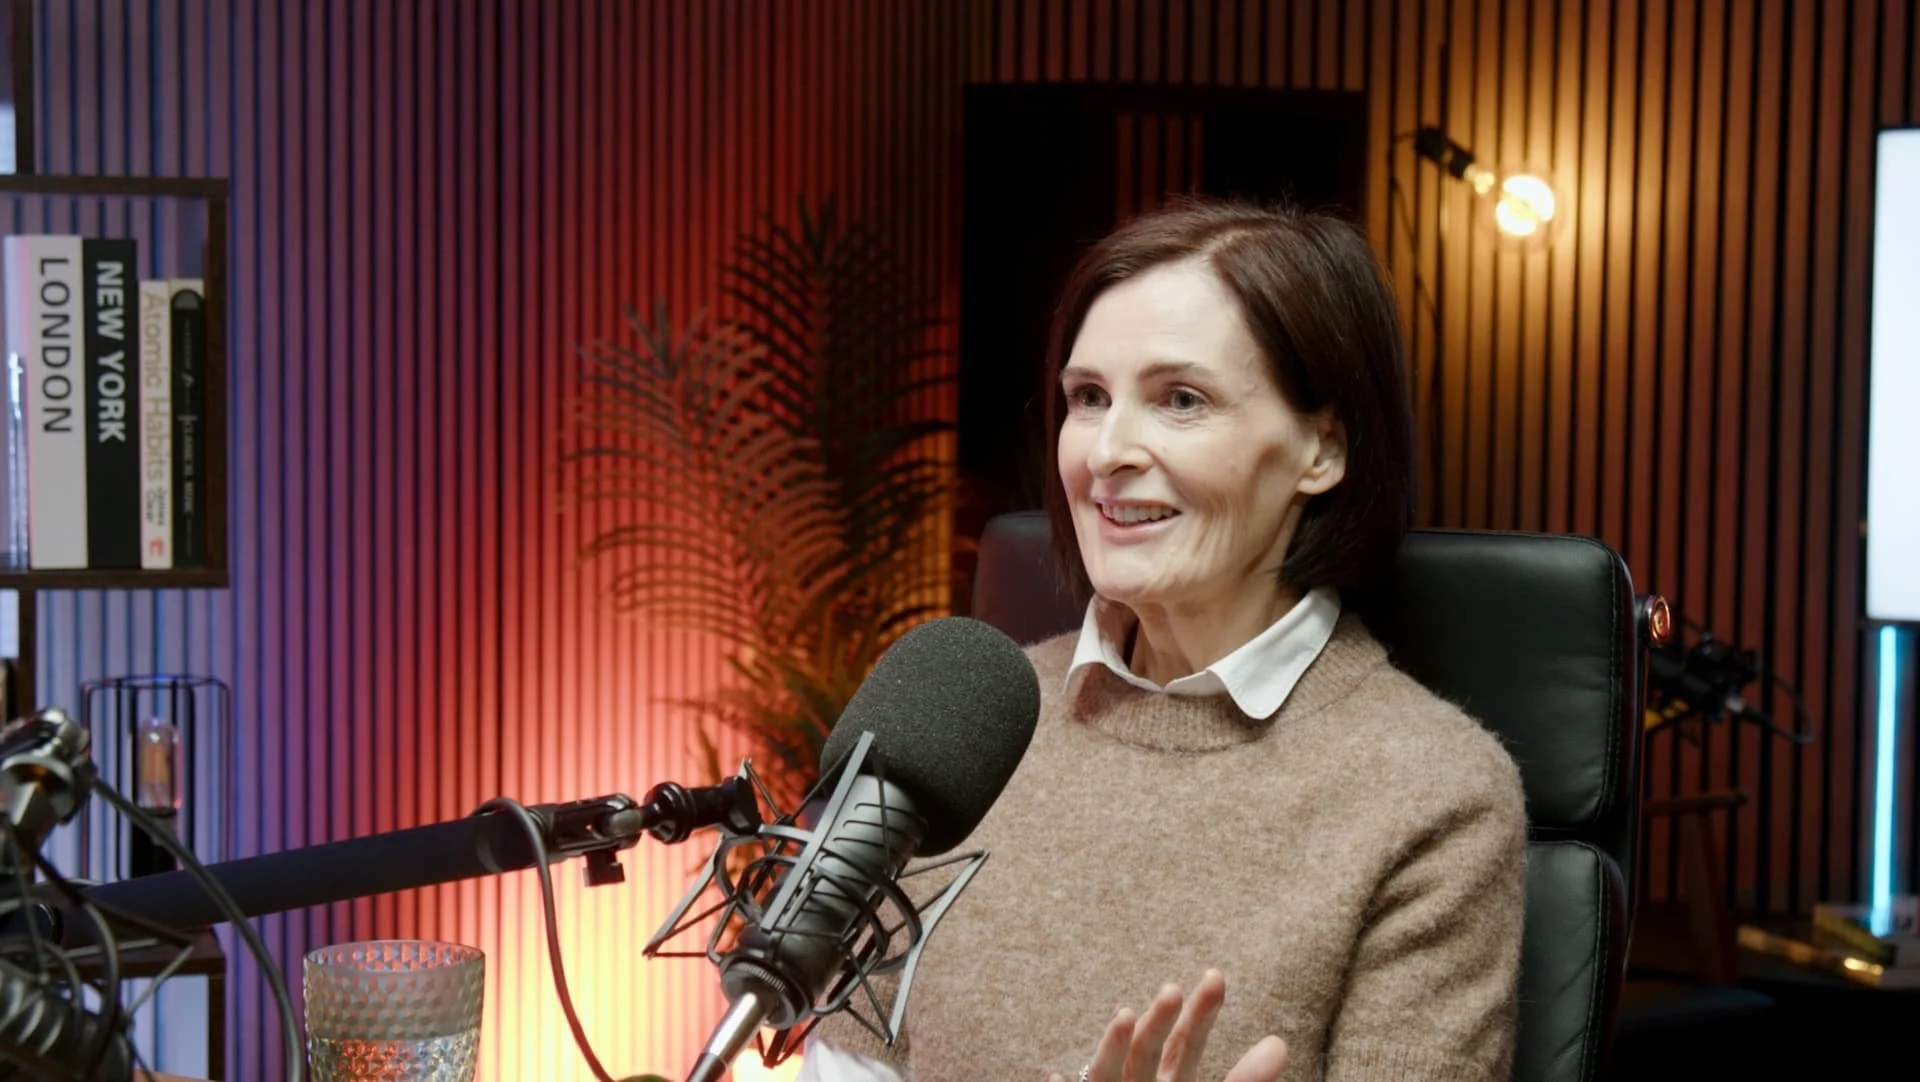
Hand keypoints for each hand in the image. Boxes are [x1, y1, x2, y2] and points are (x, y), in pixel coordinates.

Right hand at [1047, 969, 1287, 1081]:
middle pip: (1148, 1050)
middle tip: (1175, 989)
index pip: (1186, 1042)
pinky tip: (1057, 1077)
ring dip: (1111, 1045)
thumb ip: (1244, 1080)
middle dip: (1159, 1020)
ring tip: (1124, 1016)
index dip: (1202, 1012)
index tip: (1217, 977)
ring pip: (1107, 1074)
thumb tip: (1280, 1044)